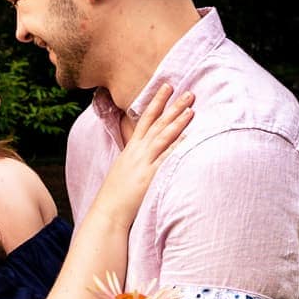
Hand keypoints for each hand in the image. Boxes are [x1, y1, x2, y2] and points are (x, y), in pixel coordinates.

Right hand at [88, 83, 194, 224]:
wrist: (107, 212)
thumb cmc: (116, 194)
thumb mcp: (124, 169)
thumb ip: (136, 157)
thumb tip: (145, 150)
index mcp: (131, 149)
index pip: (145, 119)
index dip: (157, 101)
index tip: (167, 86)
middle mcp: (137, 153)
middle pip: (157, 124)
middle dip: (173, 107)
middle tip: (188, 92)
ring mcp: (143, 164)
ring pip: (162, 138)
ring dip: (177, 122)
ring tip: (191, 109)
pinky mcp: (149, 177)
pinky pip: (166, 159)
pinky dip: (177, 148)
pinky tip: (189, 139)